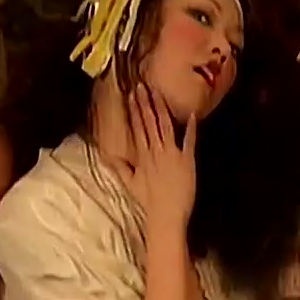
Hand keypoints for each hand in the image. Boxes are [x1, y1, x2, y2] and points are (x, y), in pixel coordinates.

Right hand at [120, 84, 197, 227]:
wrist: (166, 214)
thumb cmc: (148, 201)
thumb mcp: (130, 183)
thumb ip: (120, 168)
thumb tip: (108, 157)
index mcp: (142, 155)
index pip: (137, 127)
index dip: (134, 110)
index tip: (132, 94)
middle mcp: (155, 151)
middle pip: (149, 122)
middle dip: (145, 102)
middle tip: (142, 85)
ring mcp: (171, 154)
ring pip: (165, 126)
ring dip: (161, 108)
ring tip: (158, 92)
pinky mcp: (187, 160)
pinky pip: (189, 140)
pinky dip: (190, 128)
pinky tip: (191, 113)